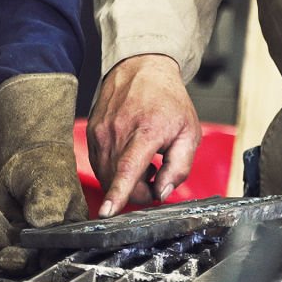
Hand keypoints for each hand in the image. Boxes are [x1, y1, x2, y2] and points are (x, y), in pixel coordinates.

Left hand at [0, 74, 82, 273]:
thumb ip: (48, 203)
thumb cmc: (47, 172)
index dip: (27, 262)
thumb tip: (42, 223)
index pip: (48, 264)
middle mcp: (41, 253)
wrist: (28, 164)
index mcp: (64, 241)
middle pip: (17, 267)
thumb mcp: (51, 183)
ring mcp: (16, 253)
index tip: (7, 254)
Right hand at [86, 54, 200, 215]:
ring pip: (106, 175)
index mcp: (146, 130)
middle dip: (138, 191)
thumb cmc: (168, 100)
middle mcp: (118, 130)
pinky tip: (129, 156)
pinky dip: (114, 169)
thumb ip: (179, 167)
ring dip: (125, 180)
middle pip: (117, 179)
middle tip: (155, 177)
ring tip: (145, 162)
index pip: (128, 168)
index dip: (118, 193)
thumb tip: (162, 193)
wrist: (142, 68)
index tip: (107, 212)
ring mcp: (101, 131)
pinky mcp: (91, 132)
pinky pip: (99, 164)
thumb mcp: (189, 132)